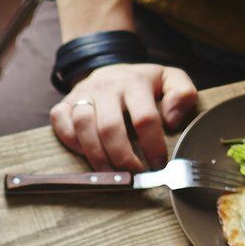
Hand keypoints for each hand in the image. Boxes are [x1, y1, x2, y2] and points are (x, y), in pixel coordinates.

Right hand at [51, 62, 198, 170]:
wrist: (110, 71)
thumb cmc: (142, 84)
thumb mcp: (170, 80)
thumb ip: (182, 94)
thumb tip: (171, 121)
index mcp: (134, 81)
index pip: (144, 118)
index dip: (152, 146)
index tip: (158, 164)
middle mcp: (106, 86)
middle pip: (110, 128)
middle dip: (122, 157)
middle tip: (133, 175)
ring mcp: (82, 94)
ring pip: (83, 127)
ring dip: (97, 156)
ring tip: (111, 173)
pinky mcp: (63, 104)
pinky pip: (62, 126)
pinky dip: (73, 144)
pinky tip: (88, 156)